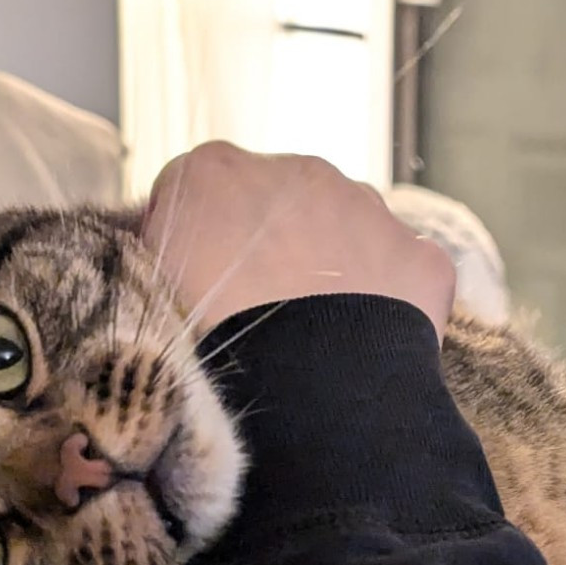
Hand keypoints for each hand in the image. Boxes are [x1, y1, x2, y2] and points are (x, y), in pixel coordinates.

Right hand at [142, 143, 455, 338]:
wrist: (305, 393)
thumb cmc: (208, 348)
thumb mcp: (145, 290)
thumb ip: (158, 252)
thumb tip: (166, 252)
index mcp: (213, 172)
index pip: (202, 196)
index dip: (203, 247)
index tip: (205, 292)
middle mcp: (296, 170)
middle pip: (282, 205)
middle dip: (277, 250)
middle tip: (266, 318)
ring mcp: (368, 208)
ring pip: (350, 231)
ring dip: (338, 271)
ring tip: (319, 338)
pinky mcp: (420, 254)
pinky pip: (406, 272)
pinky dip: (394, 301)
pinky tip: (369, 343)